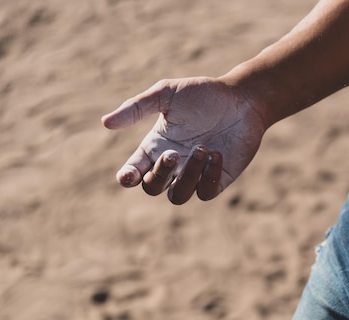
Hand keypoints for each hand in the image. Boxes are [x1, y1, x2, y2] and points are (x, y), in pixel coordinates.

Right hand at [101, 77, 266, 202]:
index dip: (127, 177)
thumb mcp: (167, 94)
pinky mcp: (219, 178)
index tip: (127, 176)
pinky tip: (217, 154)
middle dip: (159, 175)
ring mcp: (196, 174)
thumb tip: (105, 123)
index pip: (134, 171)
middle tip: (173, 153)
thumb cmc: (203, 94)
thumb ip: (137, 107)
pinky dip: (208, 177)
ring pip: (178, 196)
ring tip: (202, 149)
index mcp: (156, 146)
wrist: (242, 99)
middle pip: (152, 187)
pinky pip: (206, 192)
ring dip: (186, 176)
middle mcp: (173, 165)